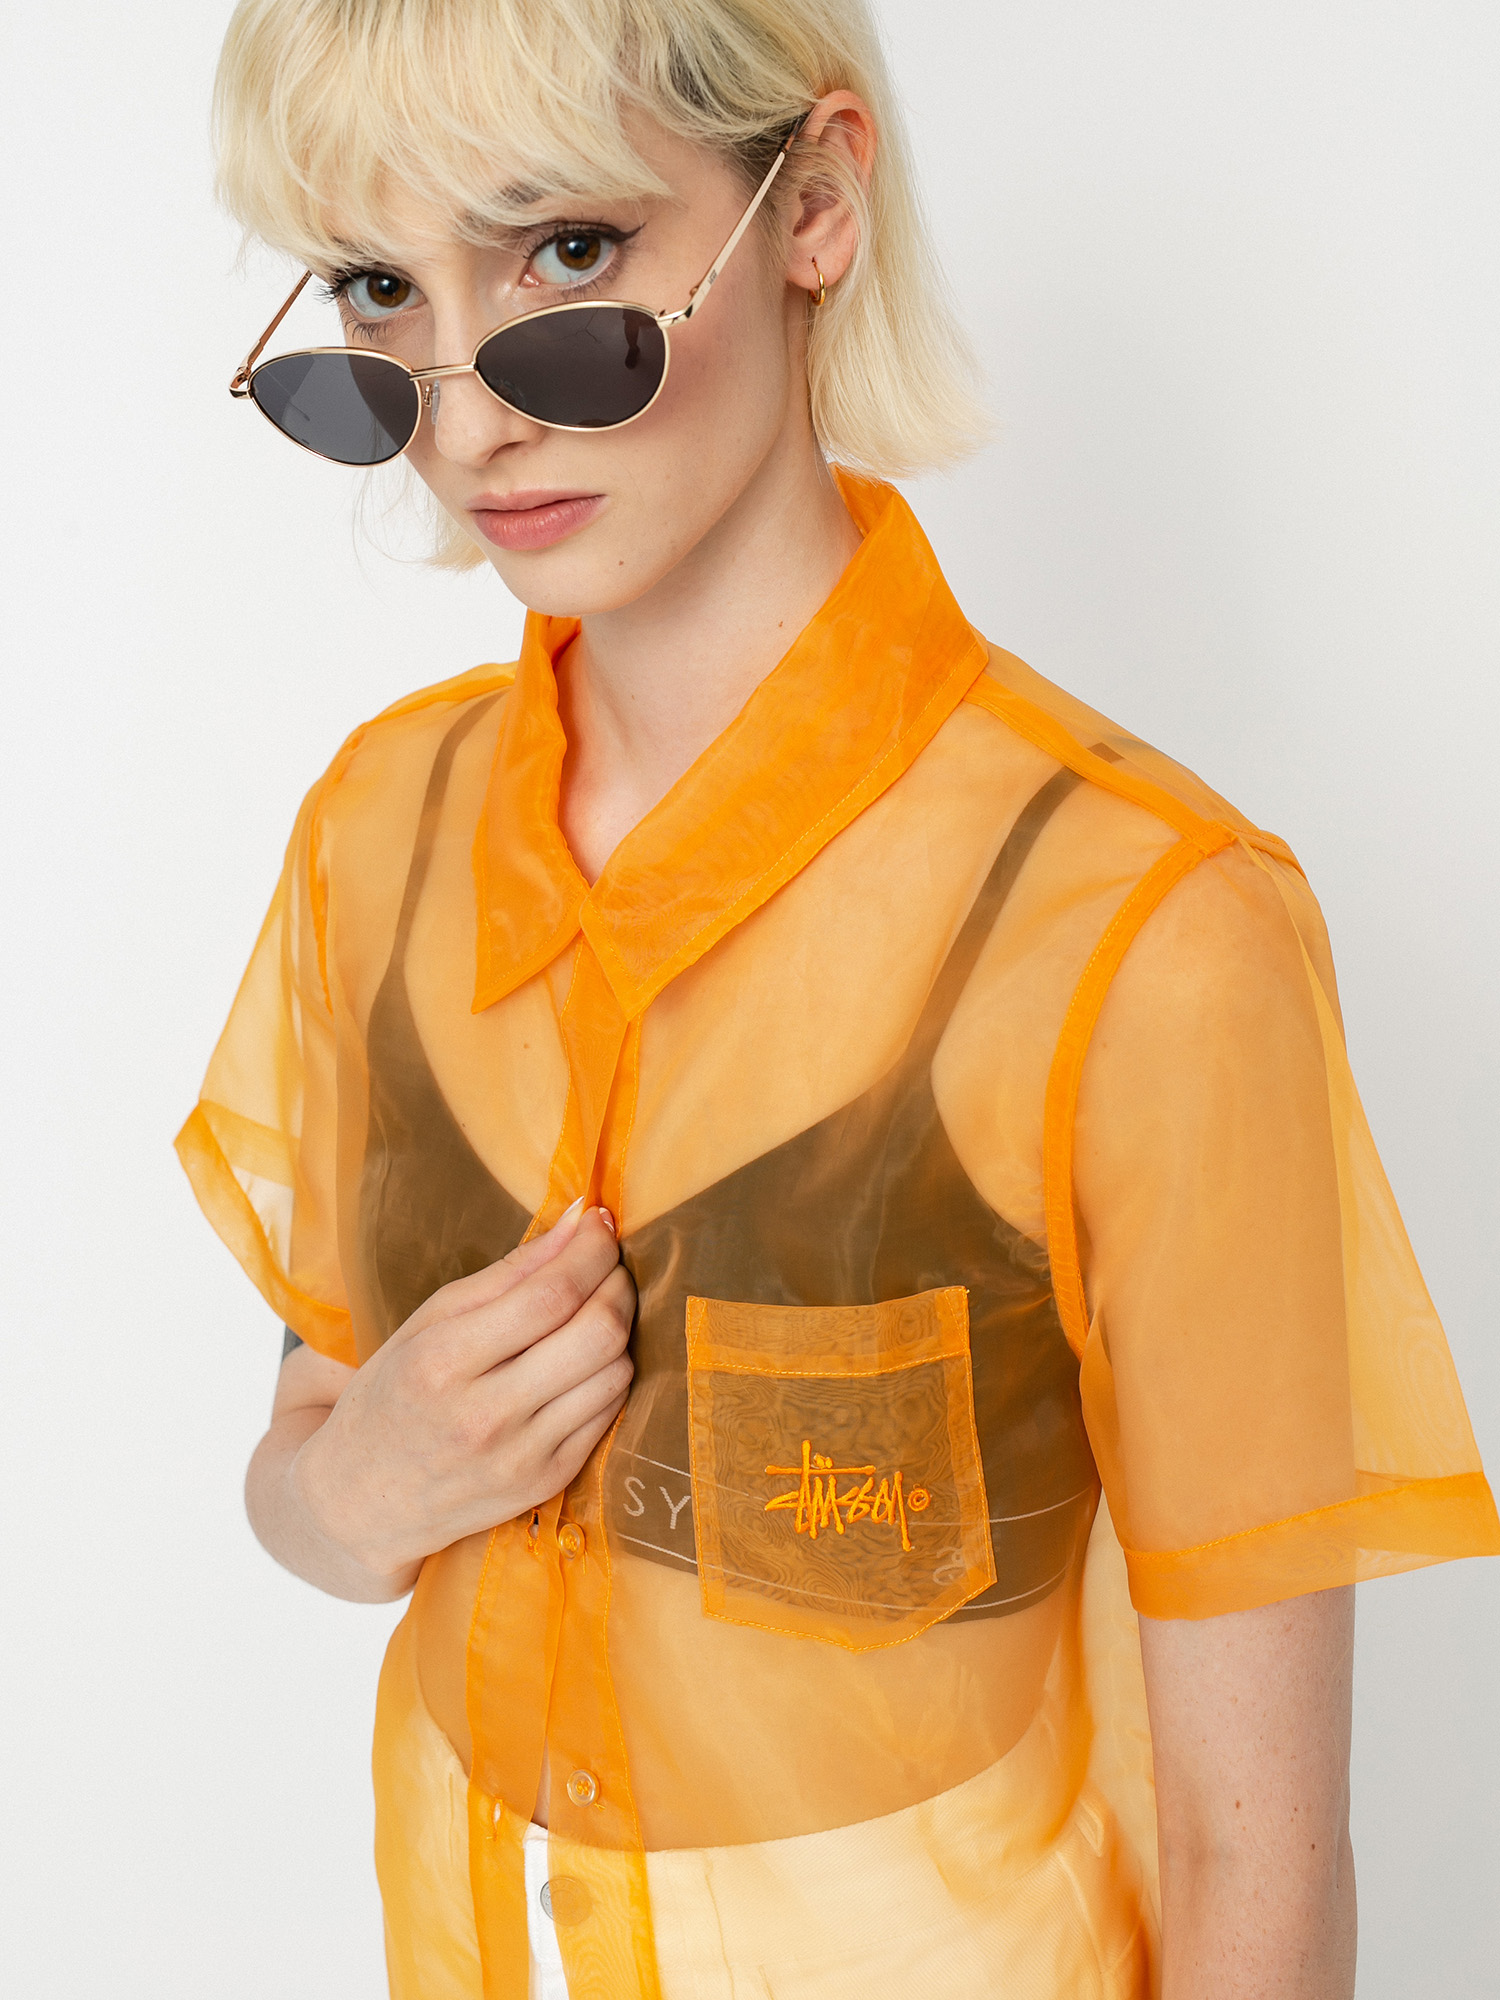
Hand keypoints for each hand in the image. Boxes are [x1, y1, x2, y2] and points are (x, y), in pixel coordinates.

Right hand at [291, 1203, 633, 1584]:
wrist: (362, 1501)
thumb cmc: (392, 1395)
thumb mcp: (426, 1323)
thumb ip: (507, 1273)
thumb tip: (580, 1221)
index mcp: (442, 1362)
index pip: (549, 1295)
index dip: (590, 1251)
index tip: (600, 1224)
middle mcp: (485, 1416)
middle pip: (596, 1332)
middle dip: (617, 1283)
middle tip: (608, 1263)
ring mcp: (521, 1456)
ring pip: (614, 1371)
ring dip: (620, 1327)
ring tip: (598, 1306)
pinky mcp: (547, 1483)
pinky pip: (610, 1412)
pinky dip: (610, 1372)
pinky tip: (586, 1357)